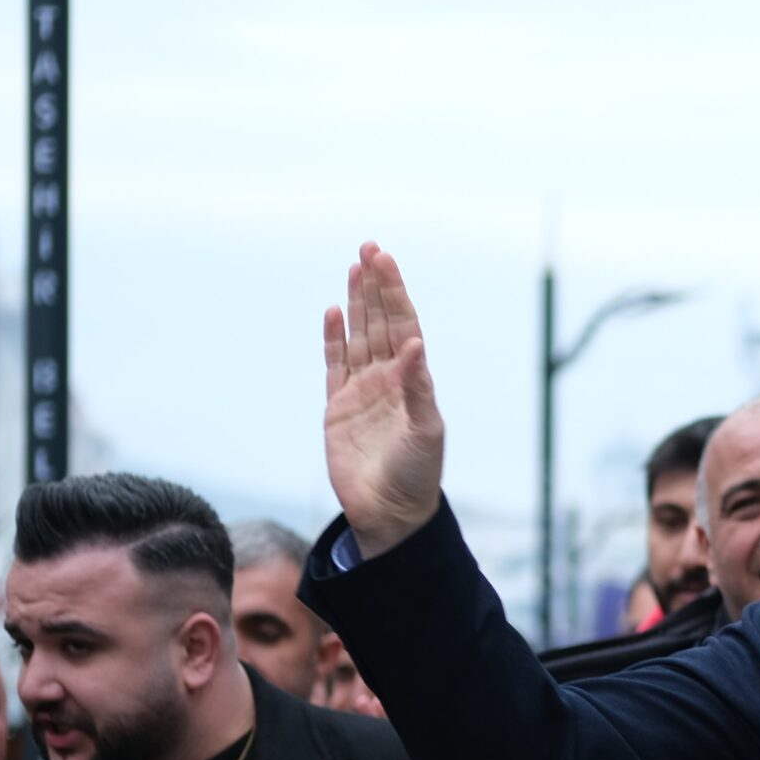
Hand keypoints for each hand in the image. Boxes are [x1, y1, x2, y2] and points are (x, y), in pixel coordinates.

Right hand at [322, 242, 444, 557]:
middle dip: (375, 286)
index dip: (394, 292)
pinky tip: (334, 312)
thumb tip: (416, 344)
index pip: (403, 325)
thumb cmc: (417, 474)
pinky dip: (333, 338)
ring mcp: (362, 391)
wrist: (389, 512)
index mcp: (413, 380)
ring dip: (356, 303)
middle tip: (369, 247)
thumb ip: (419, 387)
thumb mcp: (426, 431)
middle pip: (380, 322)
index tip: (385, 260)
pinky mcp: (338, 408)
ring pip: (358, 336)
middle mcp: (388, 379)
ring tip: (354, 267)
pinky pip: (334, 364)